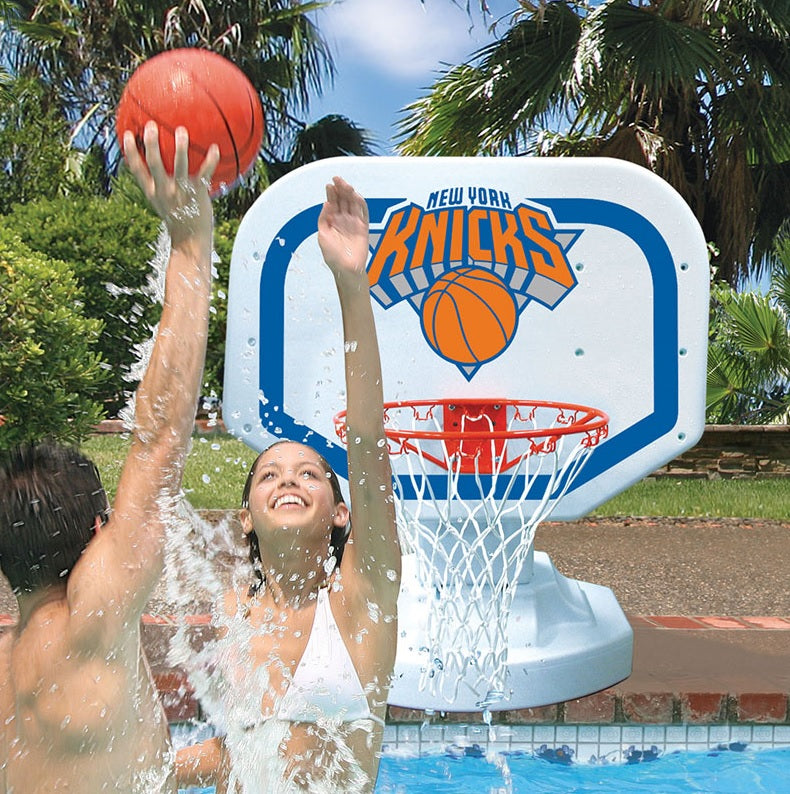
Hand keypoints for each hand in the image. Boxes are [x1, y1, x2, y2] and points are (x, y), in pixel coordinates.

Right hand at [123, 121, 218, 245]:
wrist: (190, 240)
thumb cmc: (177, 218)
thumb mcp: (161, 203)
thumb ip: (158, 185)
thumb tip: (157, 166)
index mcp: (152, 191)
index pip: (136, 169)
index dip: (130, 151)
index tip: (126, 134)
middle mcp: (164, 190)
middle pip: (154, 163)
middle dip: (151, 144)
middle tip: (151, 126)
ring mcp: (181, 192)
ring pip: (179, 166)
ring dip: (180, 148)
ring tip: (182, 131)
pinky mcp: (198, 194)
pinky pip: (204, 174)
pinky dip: (211, 161)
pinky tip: (215, 147)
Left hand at [317, 176, 369, 277]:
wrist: (346, 269)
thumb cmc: (333, 257)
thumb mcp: (322, 236)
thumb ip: (324, 219)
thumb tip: (326, 204)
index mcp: (332, 221)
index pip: (332, 203)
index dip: (331, 193)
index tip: (329, 185)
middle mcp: (343, 220)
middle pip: (343, 200)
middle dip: (340, 189)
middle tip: (338, 180)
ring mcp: (353, 223)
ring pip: (353, 204)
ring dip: (350, 193)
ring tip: (346, 185)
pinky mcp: (363, 227)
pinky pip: (363, 212)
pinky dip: (360, 204)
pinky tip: (356, 196)